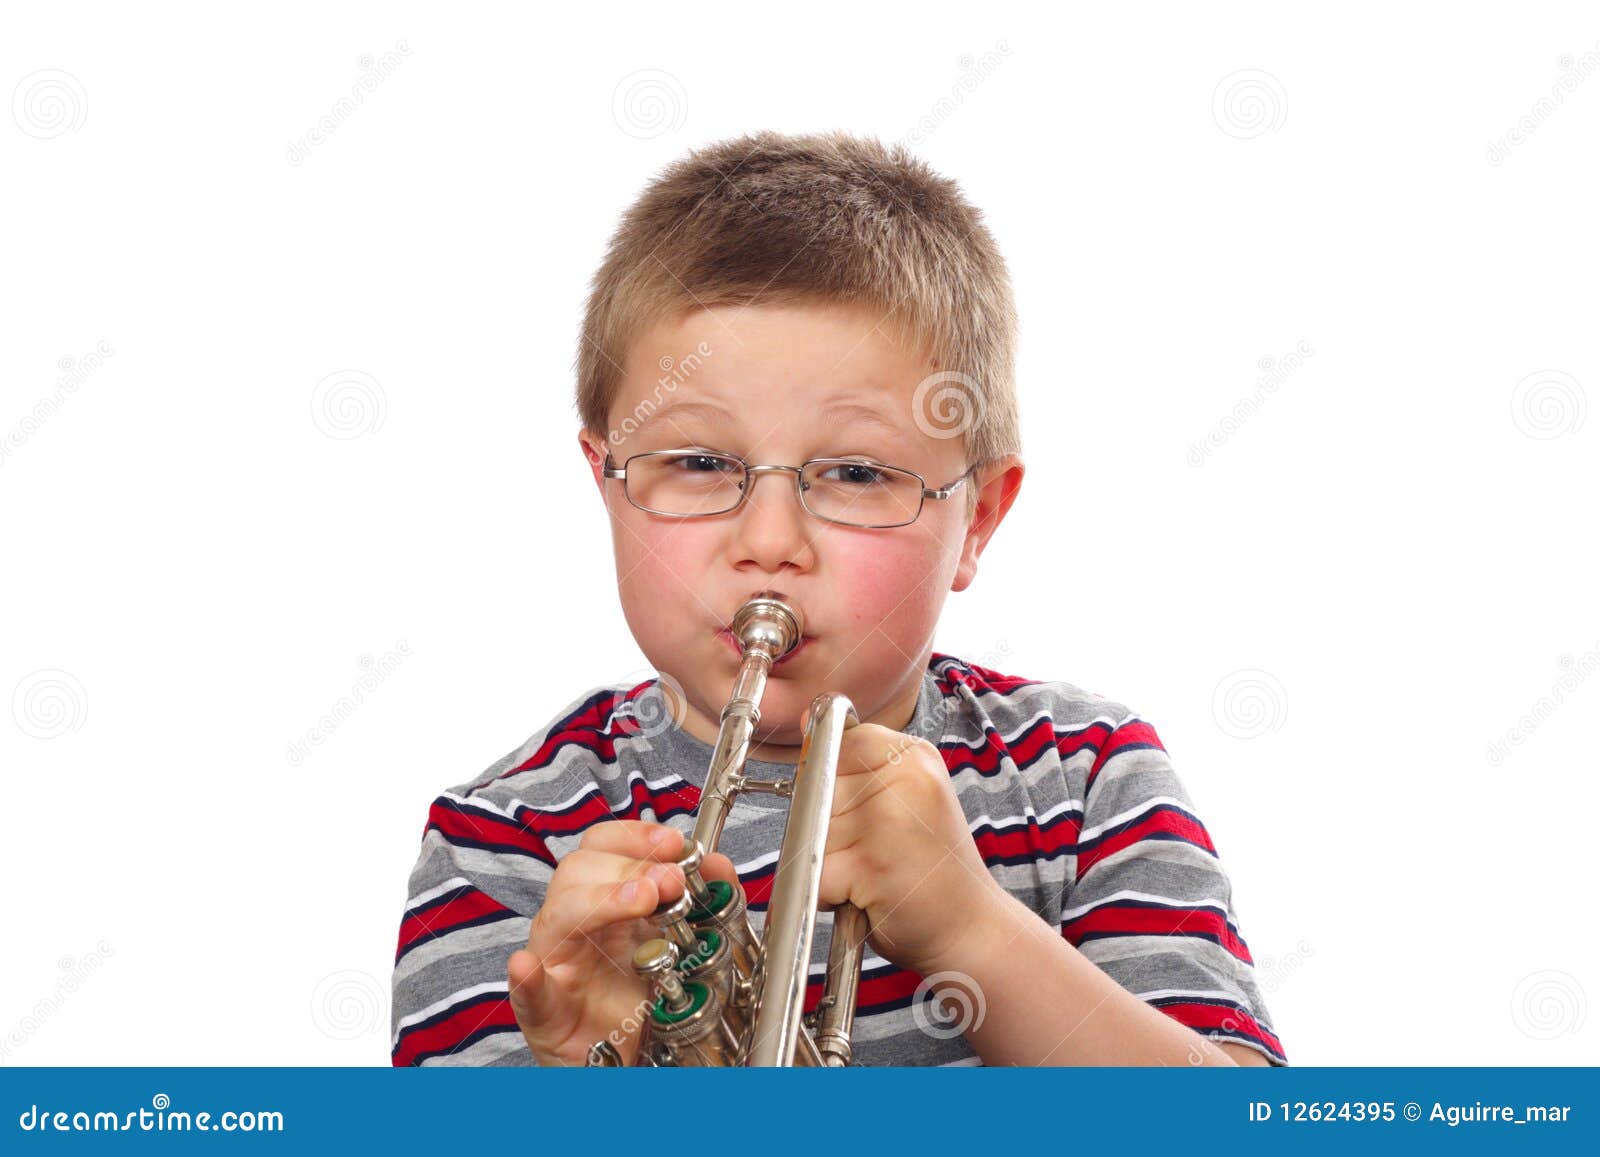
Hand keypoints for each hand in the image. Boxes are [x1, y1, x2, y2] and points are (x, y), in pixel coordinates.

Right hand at [506, 820, 738, 1065]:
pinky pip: (528, 993)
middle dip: (629, 869)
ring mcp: (556, 965)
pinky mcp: (544, 1013)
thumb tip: (717, 864)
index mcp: (602, 901)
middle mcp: (573, 925)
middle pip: (579, 872)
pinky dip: (527, 978)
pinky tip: (527, 966)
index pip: (602, 847)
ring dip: (600, 902)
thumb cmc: (637, 994)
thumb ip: (699, 900)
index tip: (673, 841)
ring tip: (640, 902)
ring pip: (558, 917)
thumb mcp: (674, 941)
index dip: (634, 836)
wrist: (621, 1061)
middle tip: (670, 881)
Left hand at [815, 721, 1004, 975]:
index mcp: (913, 755)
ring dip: (828, 861)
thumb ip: (855, 764)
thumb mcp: (907, 795)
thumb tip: (803, 724)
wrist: (973, 928)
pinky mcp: (872, 865)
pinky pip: (814, 871)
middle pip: (817, 788)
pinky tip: (865, 895)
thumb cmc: (931, 868)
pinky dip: (828, 893)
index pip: (835, 742)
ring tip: (872, 872)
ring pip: (811, 831)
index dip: (831, 781)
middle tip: (873, 849)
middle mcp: (905, 779)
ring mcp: (889, 821)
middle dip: (827, 825)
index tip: (857, 808)